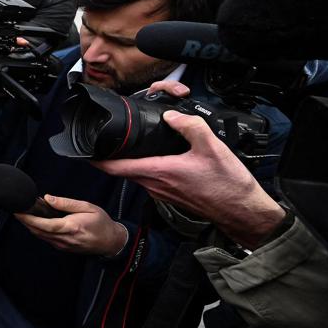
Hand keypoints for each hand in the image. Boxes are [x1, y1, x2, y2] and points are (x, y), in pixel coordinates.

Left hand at [17, 196, 128, 255]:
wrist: (111, 242)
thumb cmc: (101, 222)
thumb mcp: (87, 207)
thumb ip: (66, 203)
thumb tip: (47, 198)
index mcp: (71, 227)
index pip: (44, 224)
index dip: (29, 219)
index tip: (18, 211)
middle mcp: (65, 239)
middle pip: (38, 231)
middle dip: (25, 221)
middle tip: (17, 209)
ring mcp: (63, 245)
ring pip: (40, 236)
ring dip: (30, 225)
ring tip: (24, 213)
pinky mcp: (63, 248)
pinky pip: (46, 238)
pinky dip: (38, 230)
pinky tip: (37, 220)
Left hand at [92, 81, 285, 249]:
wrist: (243, 211)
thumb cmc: (228, 185)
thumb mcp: (212, 147)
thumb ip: (190, 126)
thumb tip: (172, 115)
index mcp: (158, 172)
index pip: (115, 167)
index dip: (96, 158)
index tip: (85, 150)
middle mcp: (155, 185)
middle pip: (123, 169)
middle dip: (114, 155)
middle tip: (111, 139)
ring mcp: (162, 192)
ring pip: (138, 174)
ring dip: (132, 161)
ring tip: (133, 145)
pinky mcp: (171, 195)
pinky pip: (152, 179)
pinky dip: (148, 167)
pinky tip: (160, 157)